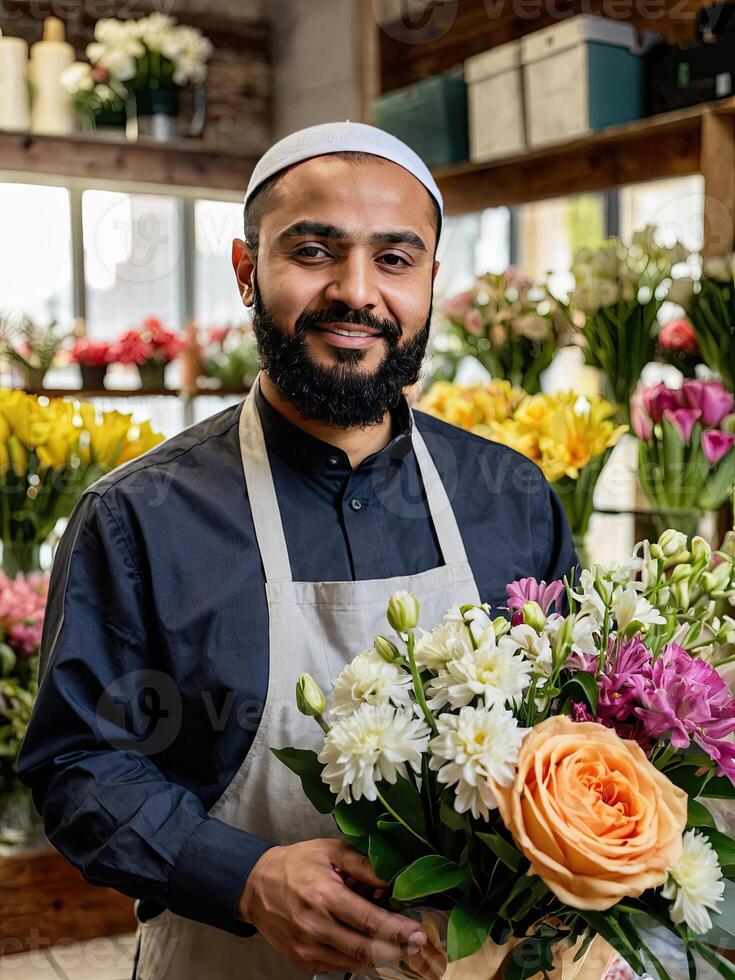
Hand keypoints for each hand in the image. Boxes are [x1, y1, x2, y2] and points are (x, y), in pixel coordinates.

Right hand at [238, 838, 427, 974]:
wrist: (256, 885)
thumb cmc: (296, 863)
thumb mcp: (330, 850)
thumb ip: (363, 864)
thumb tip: (391, 880)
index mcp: (325, 895)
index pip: (370, 921)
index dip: (399, 930)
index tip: (418, 932)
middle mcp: (315, 926)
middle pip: (366, 948)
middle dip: (397, 948)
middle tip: (417, 944)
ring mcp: (307, 947)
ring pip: (354, 962)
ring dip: (380, 956)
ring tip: (397, 944)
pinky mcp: (301, 960)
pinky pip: (338, 966)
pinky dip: (357, 959)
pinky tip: (368, 946)